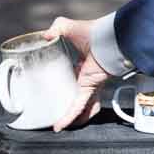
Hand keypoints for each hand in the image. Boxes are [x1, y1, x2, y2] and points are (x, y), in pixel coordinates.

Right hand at [46, 15, 111, 129]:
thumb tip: (44, 35)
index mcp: (85, 67)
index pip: (78, 80)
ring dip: (72, 119)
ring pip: (81, 108)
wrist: (109, 38)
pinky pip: (78, 107)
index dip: (69, 86)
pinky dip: (69, 117)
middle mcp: (89, 79)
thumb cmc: (95, 33)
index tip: (59, 91)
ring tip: (61, 126)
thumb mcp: (68, 27)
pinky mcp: (89, 90)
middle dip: (73, 108)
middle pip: (81, 98)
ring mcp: (90, 86)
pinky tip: (59, 126)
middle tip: (60, 114)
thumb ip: (56, 28)